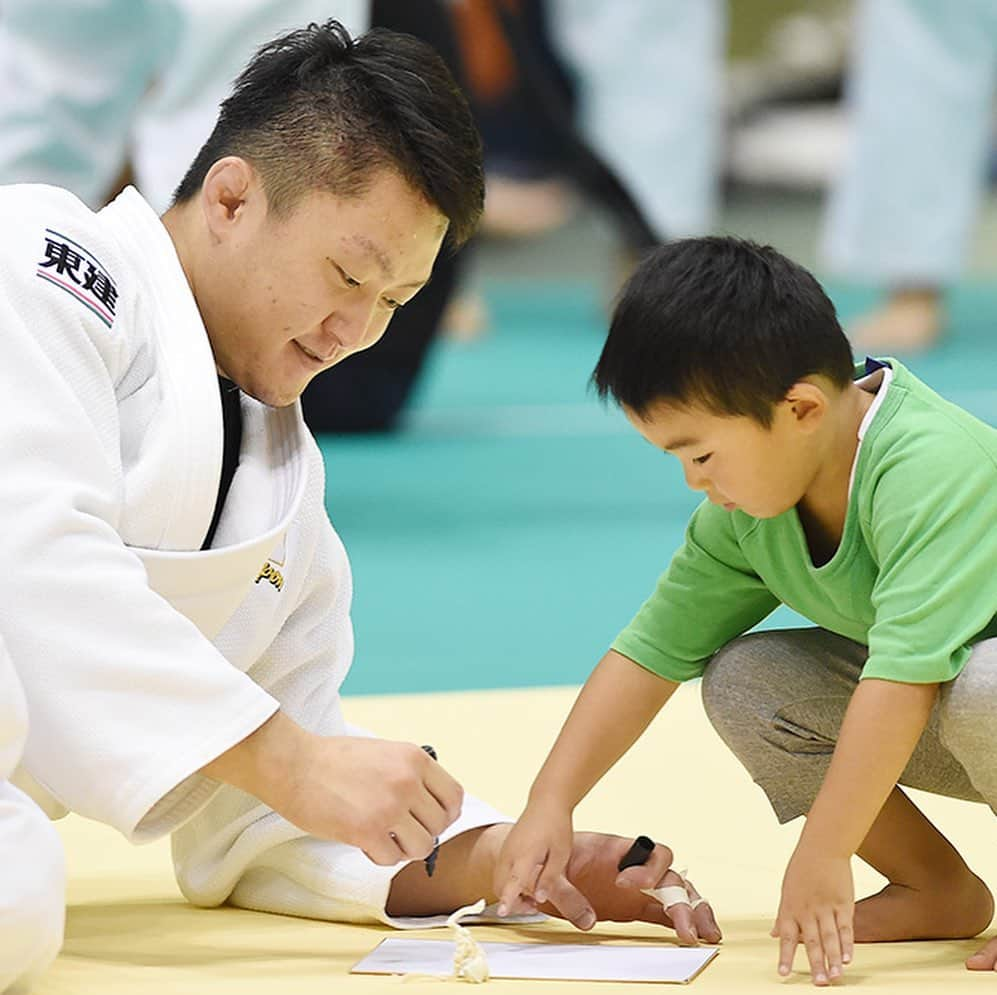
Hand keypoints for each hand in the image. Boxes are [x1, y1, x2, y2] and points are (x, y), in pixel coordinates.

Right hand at [203, 716, 463, 864]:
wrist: (294, 764)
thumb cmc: (336, 760)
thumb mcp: (385, 753)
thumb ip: (410, 774)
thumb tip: (431, 807)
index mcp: (415, 758)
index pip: (454, 796)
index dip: (445, 814)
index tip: (429, 819)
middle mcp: (408, 781)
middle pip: (440, 825)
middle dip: (422, 832)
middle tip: (400, 831)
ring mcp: (389, 806)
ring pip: (422, 846)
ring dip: (404, 848)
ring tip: (383, 838)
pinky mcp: (367, 830)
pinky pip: (392, 858)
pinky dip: (381, 856)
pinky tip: (365, 843)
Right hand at [495, 802, 594, 927]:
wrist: (546, 801)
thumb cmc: (556, 826)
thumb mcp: (561, 854)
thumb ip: (550, 877)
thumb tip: (540, 898)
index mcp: (525, 854)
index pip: (513, 881)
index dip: (508, 898)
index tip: (503, 912)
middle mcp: (510, 852)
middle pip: (500, 886)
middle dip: (511, 902)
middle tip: (534, 907)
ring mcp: (505, 849)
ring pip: (498, 880)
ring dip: (509, 893)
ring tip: (533, 897)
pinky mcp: (505, 848)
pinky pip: (500, 872)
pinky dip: (508, 883)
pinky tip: (527, 883)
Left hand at [547, 832, 721, 943]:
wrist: (539, 866)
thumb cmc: (548, 860)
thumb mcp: (551, 872)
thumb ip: (567, 892)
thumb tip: (585, 918)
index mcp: (617, 850)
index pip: (650, 853)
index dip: (647, 870)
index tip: (623, 884)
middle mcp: (634, 867)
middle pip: (671, 877)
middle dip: (684, 900)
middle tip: (687, 927)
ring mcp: (638, 888)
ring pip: (677, 894)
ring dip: (694, 911)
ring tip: (709, 933)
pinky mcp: (635, 906)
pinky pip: (665, 912)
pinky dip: (682, 922)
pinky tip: (696, 935)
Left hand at [772, 844, 853, 985]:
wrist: (821, 847)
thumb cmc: (802, 868)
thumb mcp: (786, 890)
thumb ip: (783, 916)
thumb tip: (774, 934)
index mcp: (790, 907)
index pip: (787, 937)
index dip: (785, 956)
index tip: (783, 974)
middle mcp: (807, 910)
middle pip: (812, 942)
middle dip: (815, 965)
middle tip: (818, 984)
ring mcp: (826, 907)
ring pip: (830, 938)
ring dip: (832, 961)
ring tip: (834, 978)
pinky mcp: (844, 904)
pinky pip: (846, 928)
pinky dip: (847, 944)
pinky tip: (847, 959)